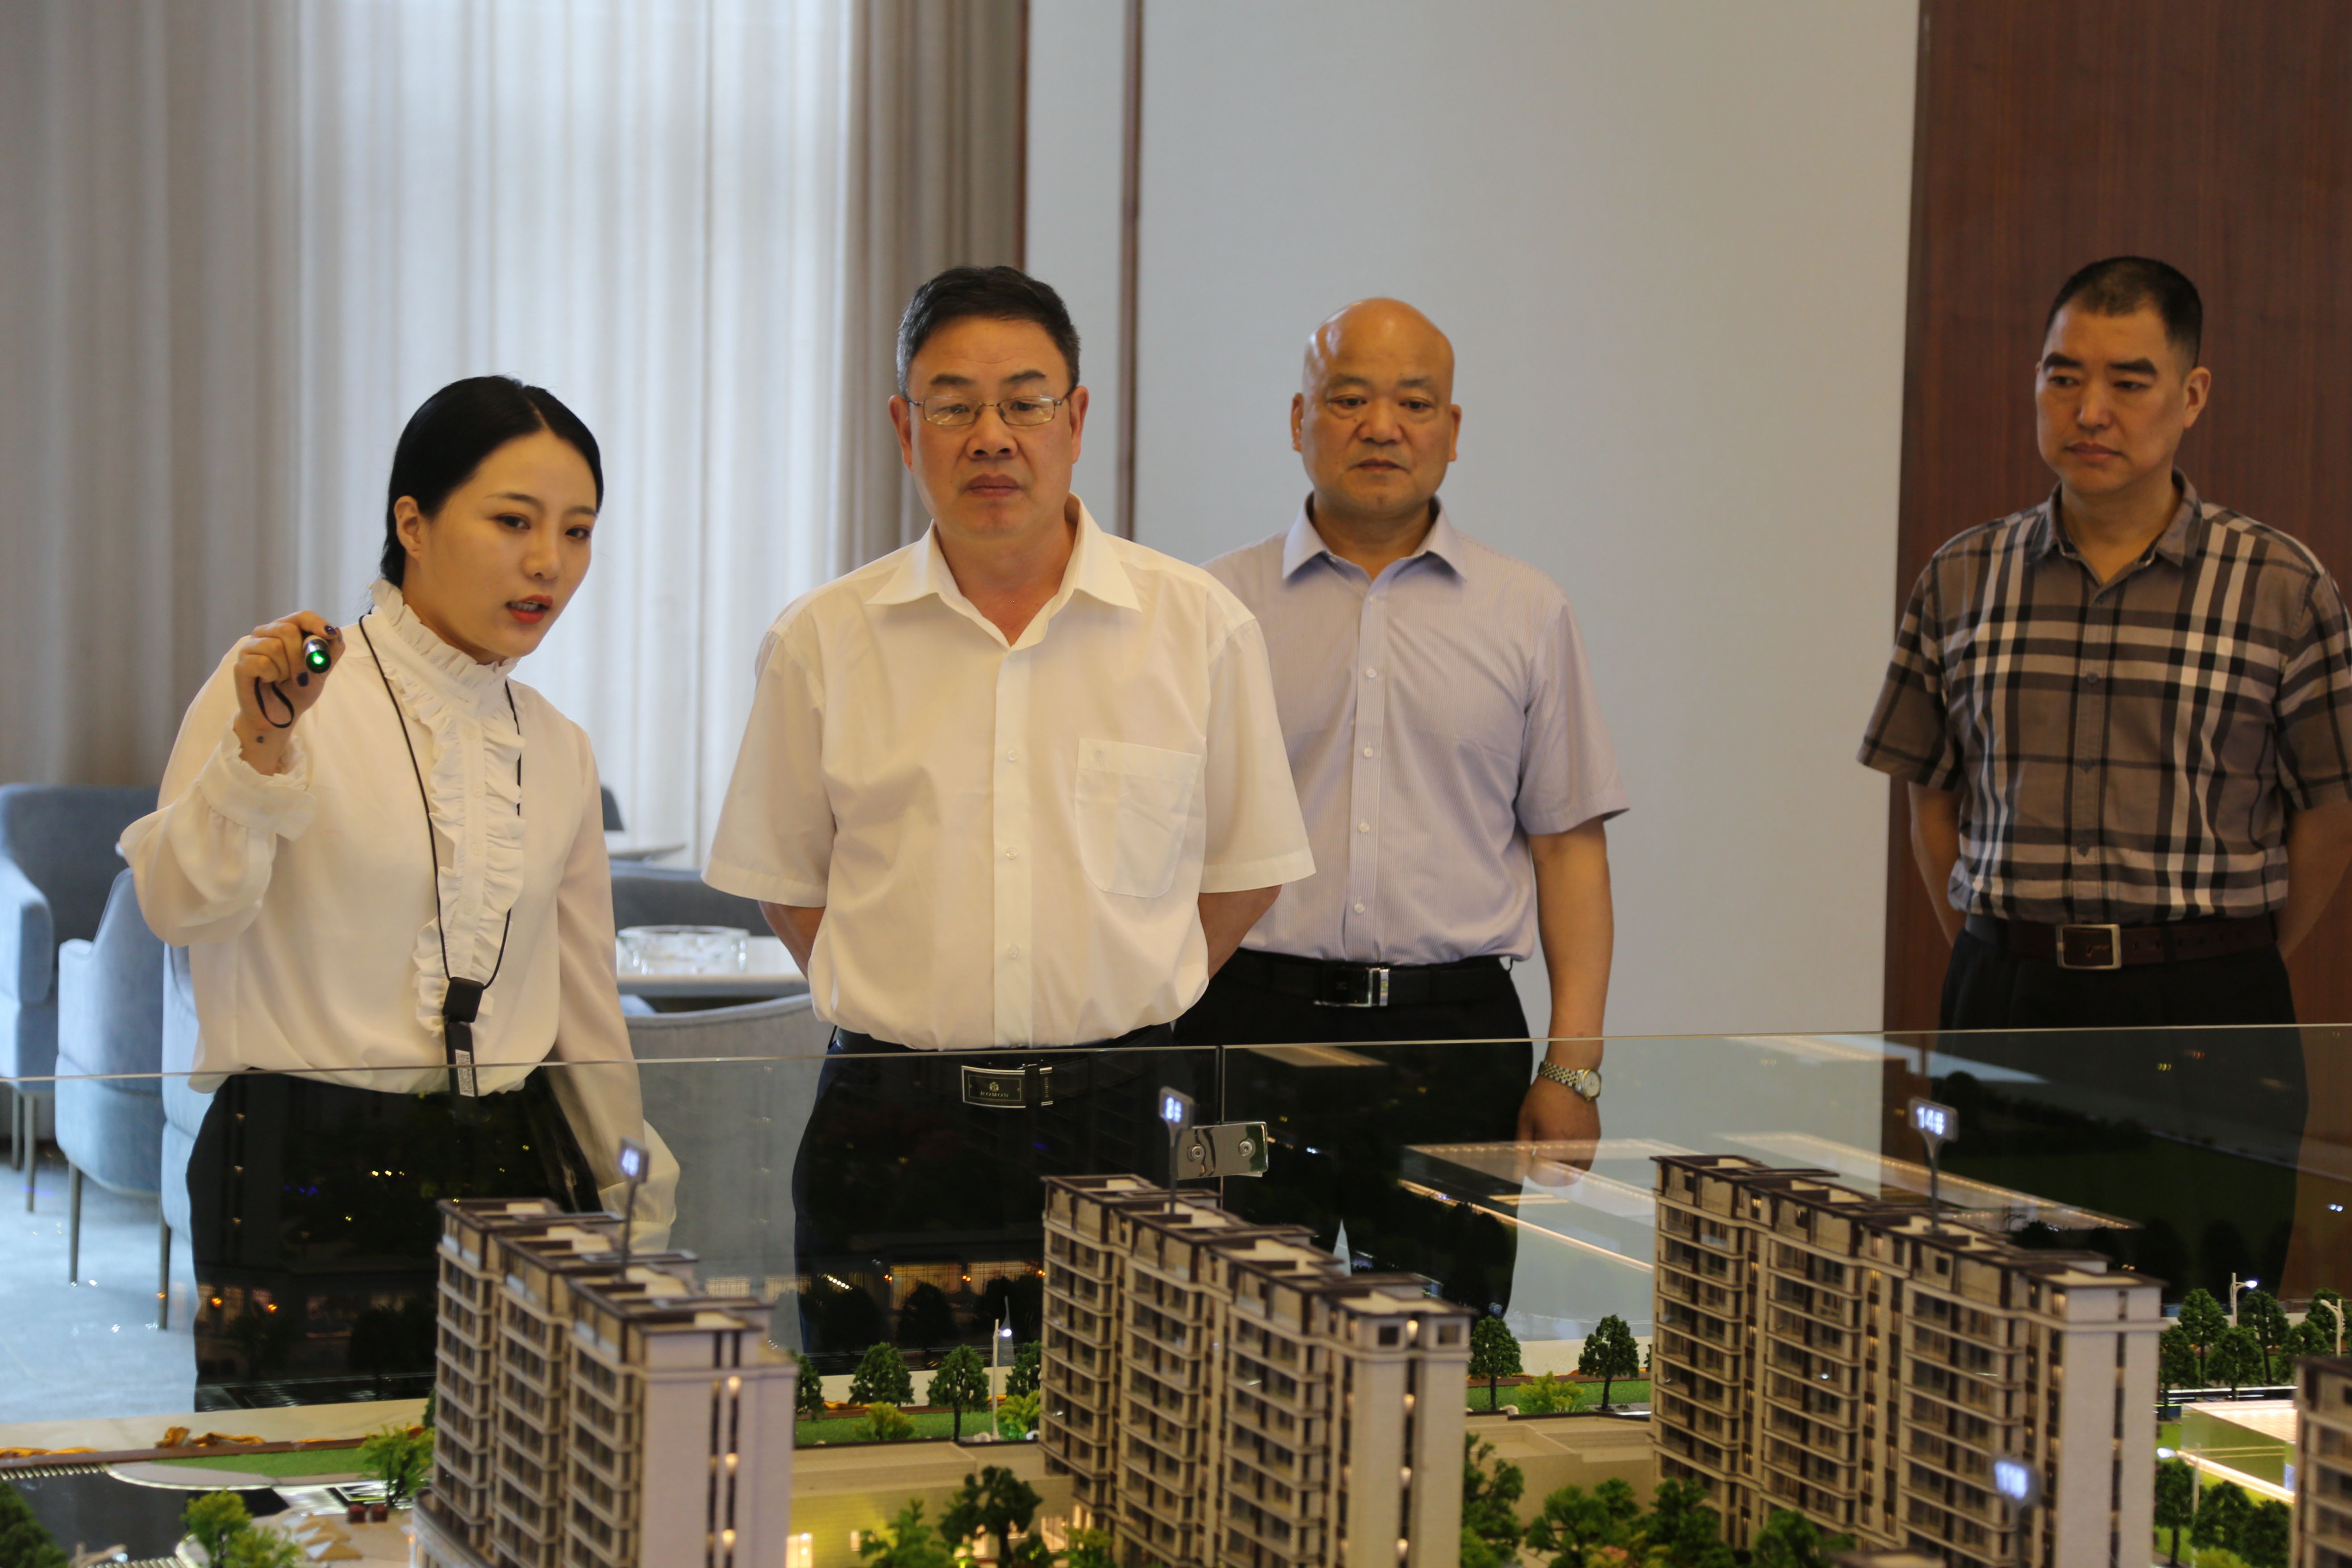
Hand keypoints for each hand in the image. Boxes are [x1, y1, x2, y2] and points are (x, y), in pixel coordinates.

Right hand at [232, 612, 342, 773]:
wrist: (281, 716)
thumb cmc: (298, 690)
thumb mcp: (320, 671)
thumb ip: (329, 652)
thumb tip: (336, 633)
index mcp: (285, 631)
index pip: (301, 616)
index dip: (316, 623)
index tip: (329, 634)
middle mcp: (265, 634)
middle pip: (287, 629)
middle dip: (301, 655)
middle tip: (301, 675)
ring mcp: (250, 647)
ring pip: (274, 646)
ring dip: (286, 669)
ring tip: (282, 679)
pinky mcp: (241, 663)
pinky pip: (262, 662)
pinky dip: (272, 675)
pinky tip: (269, 681)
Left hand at [1515, 1077, 1599, 1186]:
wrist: (1569, 1076)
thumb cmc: (1542, 1097)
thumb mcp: (1526, 1120)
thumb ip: (1522, 1149)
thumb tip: (1519, 1173)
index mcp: (1554, 1145)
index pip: (1545, 1175)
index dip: (1534, 1174)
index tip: (1528, 1165)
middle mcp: (1574, 1148)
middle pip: (1563, 1177)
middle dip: (1549, 1176)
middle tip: (1540, 1166)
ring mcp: (1587, 1143)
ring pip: (1578, 1172)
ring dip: (1565, 1173)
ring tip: (1553, 1164)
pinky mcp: (1595, 1137)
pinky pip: (1587, 1159)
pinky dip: (1576, 1162)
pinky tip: (1566, 1153)